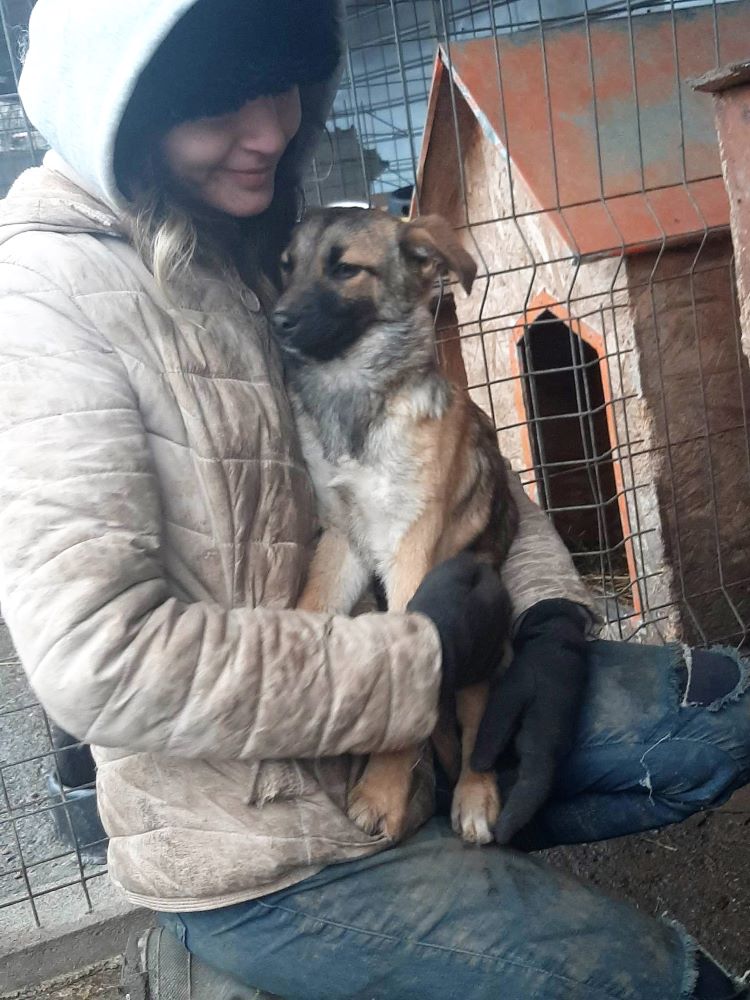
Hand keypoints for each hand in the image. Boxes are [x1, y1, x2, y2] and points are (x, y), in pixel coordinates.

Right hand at [407, 552, 510, 701]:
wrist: (429, 654)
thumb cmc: (438, 609)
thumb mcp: (449, 573)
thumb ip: (466, 563)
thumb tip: (475, 562)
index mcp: (498, 596)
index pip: (489, 574)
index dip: (472, 571)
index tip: (456, 574)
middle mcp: (503, 622)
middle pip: (492, 602)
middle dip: (479, 597)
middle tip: (456, 595)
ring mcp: (495, 648)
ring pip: (490, 627)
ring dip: (479, 620)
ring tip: (457, 618)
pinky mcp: (484, 670)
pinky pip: (483, 650)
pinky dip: (476, 643)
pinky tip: (461, 642)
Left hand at [471, 599, 588, 844]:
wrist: (560, 650)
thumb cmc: (533, 671)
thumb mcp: (509, 698)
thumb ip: (494, 732)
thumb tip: (477, 767)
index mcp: (546, 744)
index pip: (533, 791)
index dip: (517, 816)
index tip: (500, 838)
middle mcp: (554, 753)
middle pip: (533, 794)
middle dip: (513, 816)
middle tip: (485, 838)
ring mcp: (553, 749)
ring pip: (531, 784)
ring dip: (513, 802)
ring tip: (486, 821)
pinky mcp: (548, 742)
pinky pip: (531, 770)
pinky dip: (514, 783)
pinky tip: (495, 789)